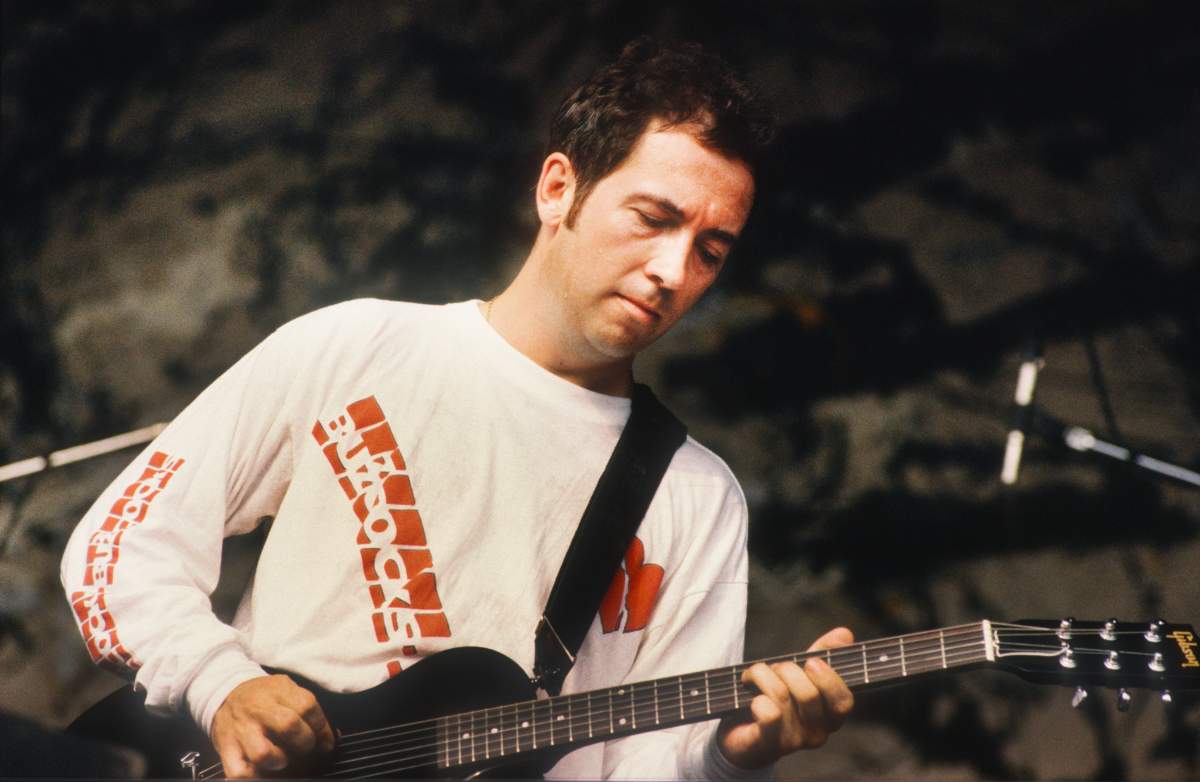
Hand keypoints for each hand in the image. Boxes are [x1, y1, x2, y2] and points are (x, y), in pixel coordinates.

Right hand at [210, 674, 335, 777]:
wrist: (224, 694)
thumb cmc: (263, 697)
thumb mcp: (285, 689)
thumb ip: (307, 708)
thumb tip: (330, 738)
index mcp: (277, 690)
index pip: (307, 706)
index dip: (321, 727)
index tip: (325, 740)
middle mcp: (258, 709)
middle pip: (289, 726)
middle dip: (305, 743)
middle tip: (305, 748)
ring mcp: (241, 730)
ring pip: (264, 753)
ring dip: (280, 761)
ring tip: (283, 759)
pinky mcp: (227, 749)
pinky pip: (240, 772)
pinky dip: (255, 776)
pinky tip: (262, 770)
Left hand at [716, 627, 854, 769]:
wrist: (742, 734)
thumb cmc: (775, 700)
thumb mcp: (800, 673)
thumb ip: (823, 653)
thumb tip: (845, 633)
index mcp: (830, 718)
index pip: (843, 701)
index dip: (829, 678)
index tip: (811, 661)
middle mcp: (816, 734)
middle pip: (809, 694)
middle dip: (786, 670)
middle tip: (774, 669)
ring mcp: (792, 742)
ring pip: (782, 696)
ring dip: (763, 676)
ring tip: (754, 677)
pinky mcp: (767, 745)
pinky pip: (767, 713)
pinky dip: (755, 697)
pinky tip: (750, 698)